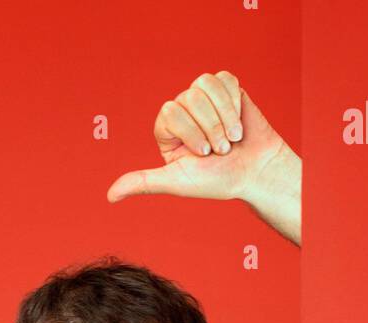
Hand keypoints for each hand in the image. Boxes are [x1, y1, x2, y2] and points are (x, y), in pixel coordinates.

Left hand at [107, 70, 300, 243]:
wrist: (257, 172)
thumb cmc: (218, 180)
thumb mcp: (177, 182)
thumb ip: (143, 182)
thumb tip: (110, 196)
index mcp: (167, 130)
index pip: (170, 112)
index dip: (191, 132)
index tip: (203, 154)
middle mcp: (183, 111)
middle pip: (189, 97)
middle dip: (210, 127)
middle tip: (221, 150)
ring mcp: (204, 98)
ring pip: (204, 85)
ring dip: (224, 116)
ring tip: (232, 139)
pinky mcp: (226, 88)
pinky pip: (224, 79)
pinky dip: (234, 103)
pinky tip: (239, 122)